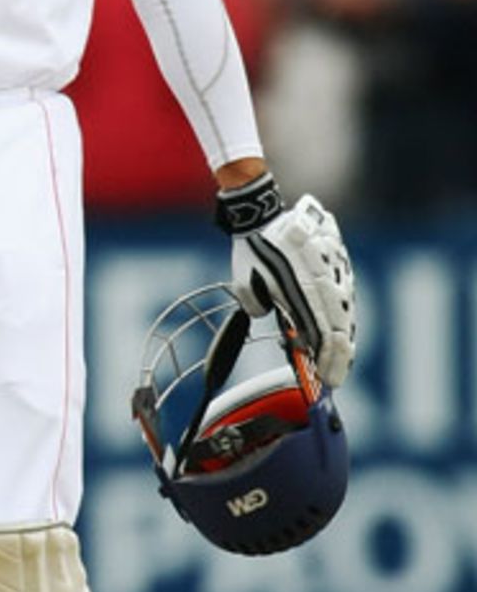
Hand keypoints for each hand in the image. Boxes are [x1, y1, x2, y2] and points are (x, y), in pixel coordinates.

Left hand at [219, 180, 355, 387]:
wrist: (262, 211)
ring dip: (342, 337)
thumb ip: (262, 309)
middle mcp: (326, 279)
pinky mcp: (339, 258)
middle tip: (333, 378)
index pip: (325, 334)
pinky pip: (345, 292)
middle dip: (338, 357)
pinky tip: (339, 329)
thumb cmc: (251, 250)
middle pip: (341, 326)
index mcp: (304, 288)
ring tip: (337, 359)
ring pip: (346, 310)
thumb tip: (280, 323)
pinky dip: (342, 314)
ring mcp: (337, 268)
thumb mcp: (246, 285)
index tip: (327, 380)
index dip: (328, 360)